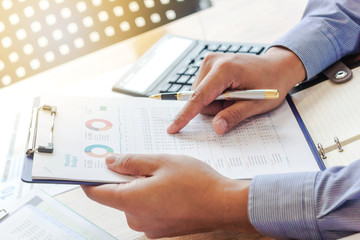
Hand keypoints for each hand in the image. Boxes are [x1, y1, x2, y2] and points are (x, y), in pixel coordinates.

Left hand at [82, 154, 254, 237]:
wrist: (225, 205)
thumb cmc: (197, 183)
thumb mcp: (161, 162)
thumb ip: (132, 162)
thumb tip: (110, 162)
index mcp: (131, 201)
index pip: (96, 192)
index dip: (89, 178)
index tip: (88, 166)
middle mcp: (136, 219)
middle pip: (117, 195)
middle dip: (124, 177)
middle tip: (139, 159)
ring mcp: (149, 227)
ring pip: (134, 201)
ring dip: (140, 186)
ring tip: (161, 172)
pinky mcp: (161, 229)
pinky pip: (147, 209)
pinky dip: (151, 196)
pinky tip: (168, 186)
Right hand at [167, 47, 305, 134]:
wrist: (277, 67)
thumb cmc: (271, 83)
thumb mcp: (257, 104)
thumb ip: (235, 115)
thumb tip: (216, 128)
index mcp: (225, 69)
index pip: (199, 96)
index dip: (185, 115)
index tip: (172, 128)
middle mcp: (213, 61)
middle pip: (199, 98)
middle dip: (215, 108)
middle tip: (236, 103)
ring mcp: (210, 61)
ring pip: (200, 95)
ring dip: (215, 103)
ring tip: (235, 96)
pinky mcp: (209, 64)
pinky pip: (203, 89)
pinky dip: (214, 96)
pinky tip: (229, 91)